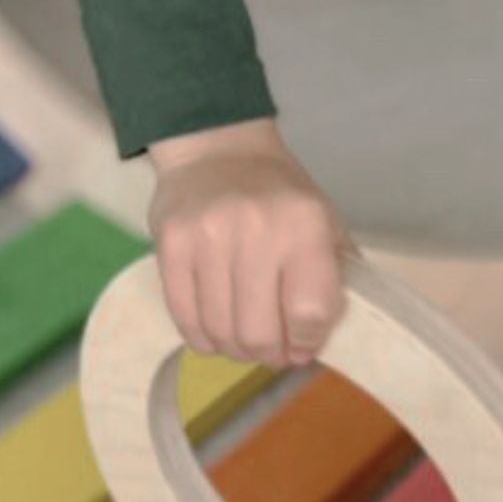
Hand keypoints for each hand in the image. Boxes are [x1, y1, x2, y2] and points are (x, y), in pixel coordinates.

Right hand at [146, 118, 349, 367]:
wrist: (216, 148)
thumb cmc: (278, 192)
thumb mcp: (324, 221)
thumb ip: (332, 277)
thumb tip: (318, 340)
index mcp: (304, 225)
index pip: (309, 313)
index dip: (307, 341)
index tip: (303, 345)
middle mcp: (256, 231)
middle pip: (260, 332)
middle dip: (270, 353)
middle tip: (272, 348)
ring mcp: (207, 239)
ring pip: (220, 332)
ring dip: (236, 348)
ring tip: (243, 338)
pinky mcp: (170, 247)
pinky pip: (184, 319)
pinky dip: (203, 337)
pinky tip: (215, 329)